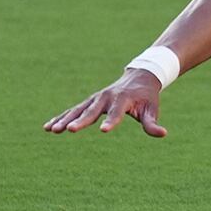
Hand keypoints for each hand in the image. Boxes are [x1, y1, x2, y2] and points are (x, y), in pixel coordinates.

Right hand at [43, 69, 167, 137]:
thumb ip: (152, 123)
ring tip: (52, 130)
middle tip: (69, 130)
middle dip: (80, 121)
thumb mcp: (151, 109)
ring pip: (78, 110)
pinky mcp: (89, 102)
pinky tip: (48, 127)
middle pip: (92, 111)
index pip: (117, 113)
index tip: (104, 131)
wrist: (139, 77)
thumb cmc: (146, 97)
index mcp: (123, 100)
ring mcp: (95, 99)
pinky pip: (73, 110)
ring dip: (65, 119)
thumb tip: (163, 134)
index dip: (111, 121)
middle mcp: (106, 98)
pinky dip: (61, 117)